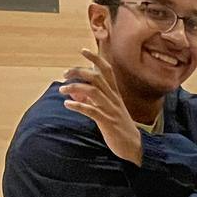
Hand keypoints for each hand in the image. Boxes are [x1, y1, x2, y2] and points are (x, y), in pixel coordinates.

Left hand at [59, 49, 142, 164]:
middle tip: (65, 75)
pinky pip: (91, 110)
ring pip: (92, 91)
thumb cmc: (119, 127)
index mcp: (115, 93)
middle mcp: (113, 98)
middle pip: (96, 76)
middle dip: (78, 71)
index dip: (95, 58)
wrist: (134, 146)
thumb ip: (93, 98)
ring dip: (74, 88)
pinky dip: (78, 105)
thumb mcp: (108, 109)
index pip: (107, 70)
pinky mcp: (108, 122)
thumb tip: (76, 91)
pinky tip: (67, 104)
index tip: (83, 50)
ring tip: (62, 90)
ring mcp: (111, 110)